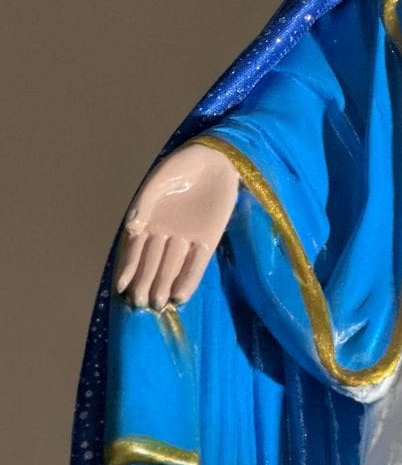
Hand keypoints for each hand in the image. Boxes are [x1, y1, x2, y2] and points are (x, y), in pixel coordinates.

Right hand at [113, 142, 238, 309]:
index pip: (135, 250)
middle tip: (140, 304)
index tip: (121, 287)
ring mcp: (188, 239)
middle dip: (145, 284)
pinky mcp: (209, 240)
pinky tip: (180, 297)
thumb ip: (145, 202)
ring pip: (173, 267)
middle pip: (153, 264)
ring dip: (164, 286)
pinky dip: (189, 279)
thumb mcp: (160, 179)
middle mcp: (166, 233)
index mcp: (150, 220)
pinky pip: (198, 264)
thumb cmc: (182, 166)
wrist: (217, 159)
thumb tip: (131, 227)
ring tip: (157, 305)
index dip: (128, 268)